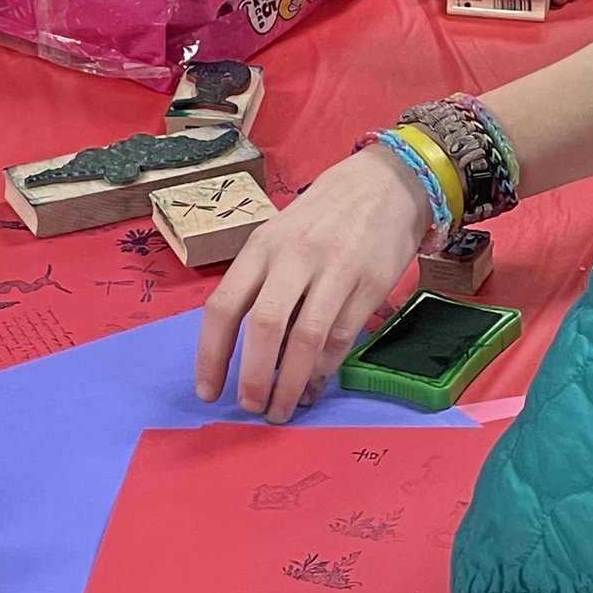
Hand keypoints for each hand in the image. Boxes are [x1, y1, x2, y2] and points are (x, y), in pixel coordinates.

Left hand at [195, 144, 426, 421]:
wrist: (385, 184)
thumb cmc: (321, 218)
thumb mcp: (279, 238)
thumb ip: (261, 285)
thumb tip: (249, 354)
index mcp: (262, 246)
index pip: (224, 306)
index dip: (211, 355)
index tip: (208, 391)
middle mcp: (295, 257)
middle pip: (264, 325)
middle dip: (254, 376)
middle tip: (251, 408)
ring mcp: (335, 270)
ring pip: (306, 338)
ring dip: (291, 383)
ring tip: (282, 409)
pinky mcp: (370, 284)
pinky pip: (342, 337)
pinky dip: (324, 371)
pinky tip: (314, 387)